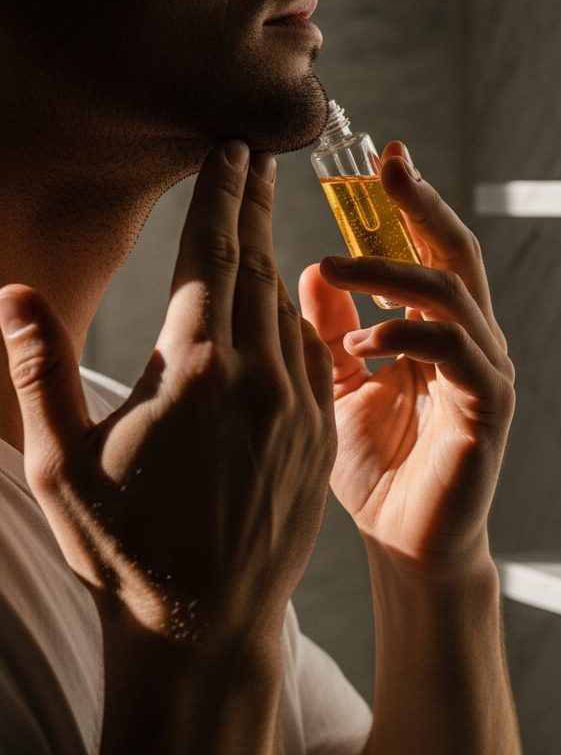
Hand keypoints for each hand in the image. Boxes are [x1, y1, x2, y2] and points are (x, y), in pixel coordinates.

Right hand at [0, 143, 334, 695]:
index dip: (221, 198)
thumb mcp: (60, 464)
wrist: (206, 623)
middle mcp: (259, 381)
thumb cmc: (123, 549)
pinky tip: (283, 305)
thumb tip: (13, 294)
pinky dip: (294, 321)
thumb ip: (39, 372)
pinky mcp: (317, 440)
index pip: (215, 259)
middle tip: (256, 160)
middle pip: (259, 270)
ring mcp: (297, 410)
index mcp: (197, 373)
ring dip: (275, 261)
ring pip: (288, 313)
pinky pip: (309, 360)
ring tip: (262, 220)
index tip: (233, 152)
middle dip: (254, 209)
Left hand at [300, 142, 512, 576]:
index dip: (410, 203)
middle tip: (384, 167)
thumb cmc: (377, 470)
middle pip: (457, 254)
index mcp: (440, 332)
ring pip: (455, 295)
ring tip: (337, 267)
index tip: (380, 157)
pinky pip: (456, 352)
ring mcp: (486, 374)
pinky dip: (408, 335)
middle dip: (421, 205)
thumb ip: (332, 330)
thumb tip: (313, 268)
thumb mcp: (337, 386)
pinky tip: (363, 343)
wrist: (408, 545)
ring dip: (394, 273)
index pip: (431, 251)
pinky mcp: (487, 410)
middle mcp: (472, 344)